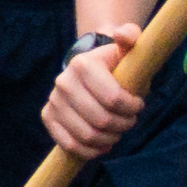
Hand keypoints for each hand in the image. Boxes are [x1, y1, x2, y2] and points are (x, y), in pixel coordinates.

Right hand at [41, 34, 162, 158]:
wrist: (90, 69)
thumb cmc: (116, 62)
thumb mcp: (127, 46)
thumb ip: (131, 36)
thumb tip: (124, 35)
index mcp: (83, 64)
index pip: (113, 99)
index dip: (132, 108)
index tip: (138, 104)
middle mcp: (63, 82)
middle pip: (101, 120)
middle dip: (122, 125)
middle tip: (130, 121)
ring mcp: (54, 101)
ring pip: (87, 136)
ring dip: (109, 139)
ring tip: (117, 131)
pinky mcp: (48, 116)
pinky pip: (69, 144)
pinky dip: (89, 151)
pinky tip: (103, 145)